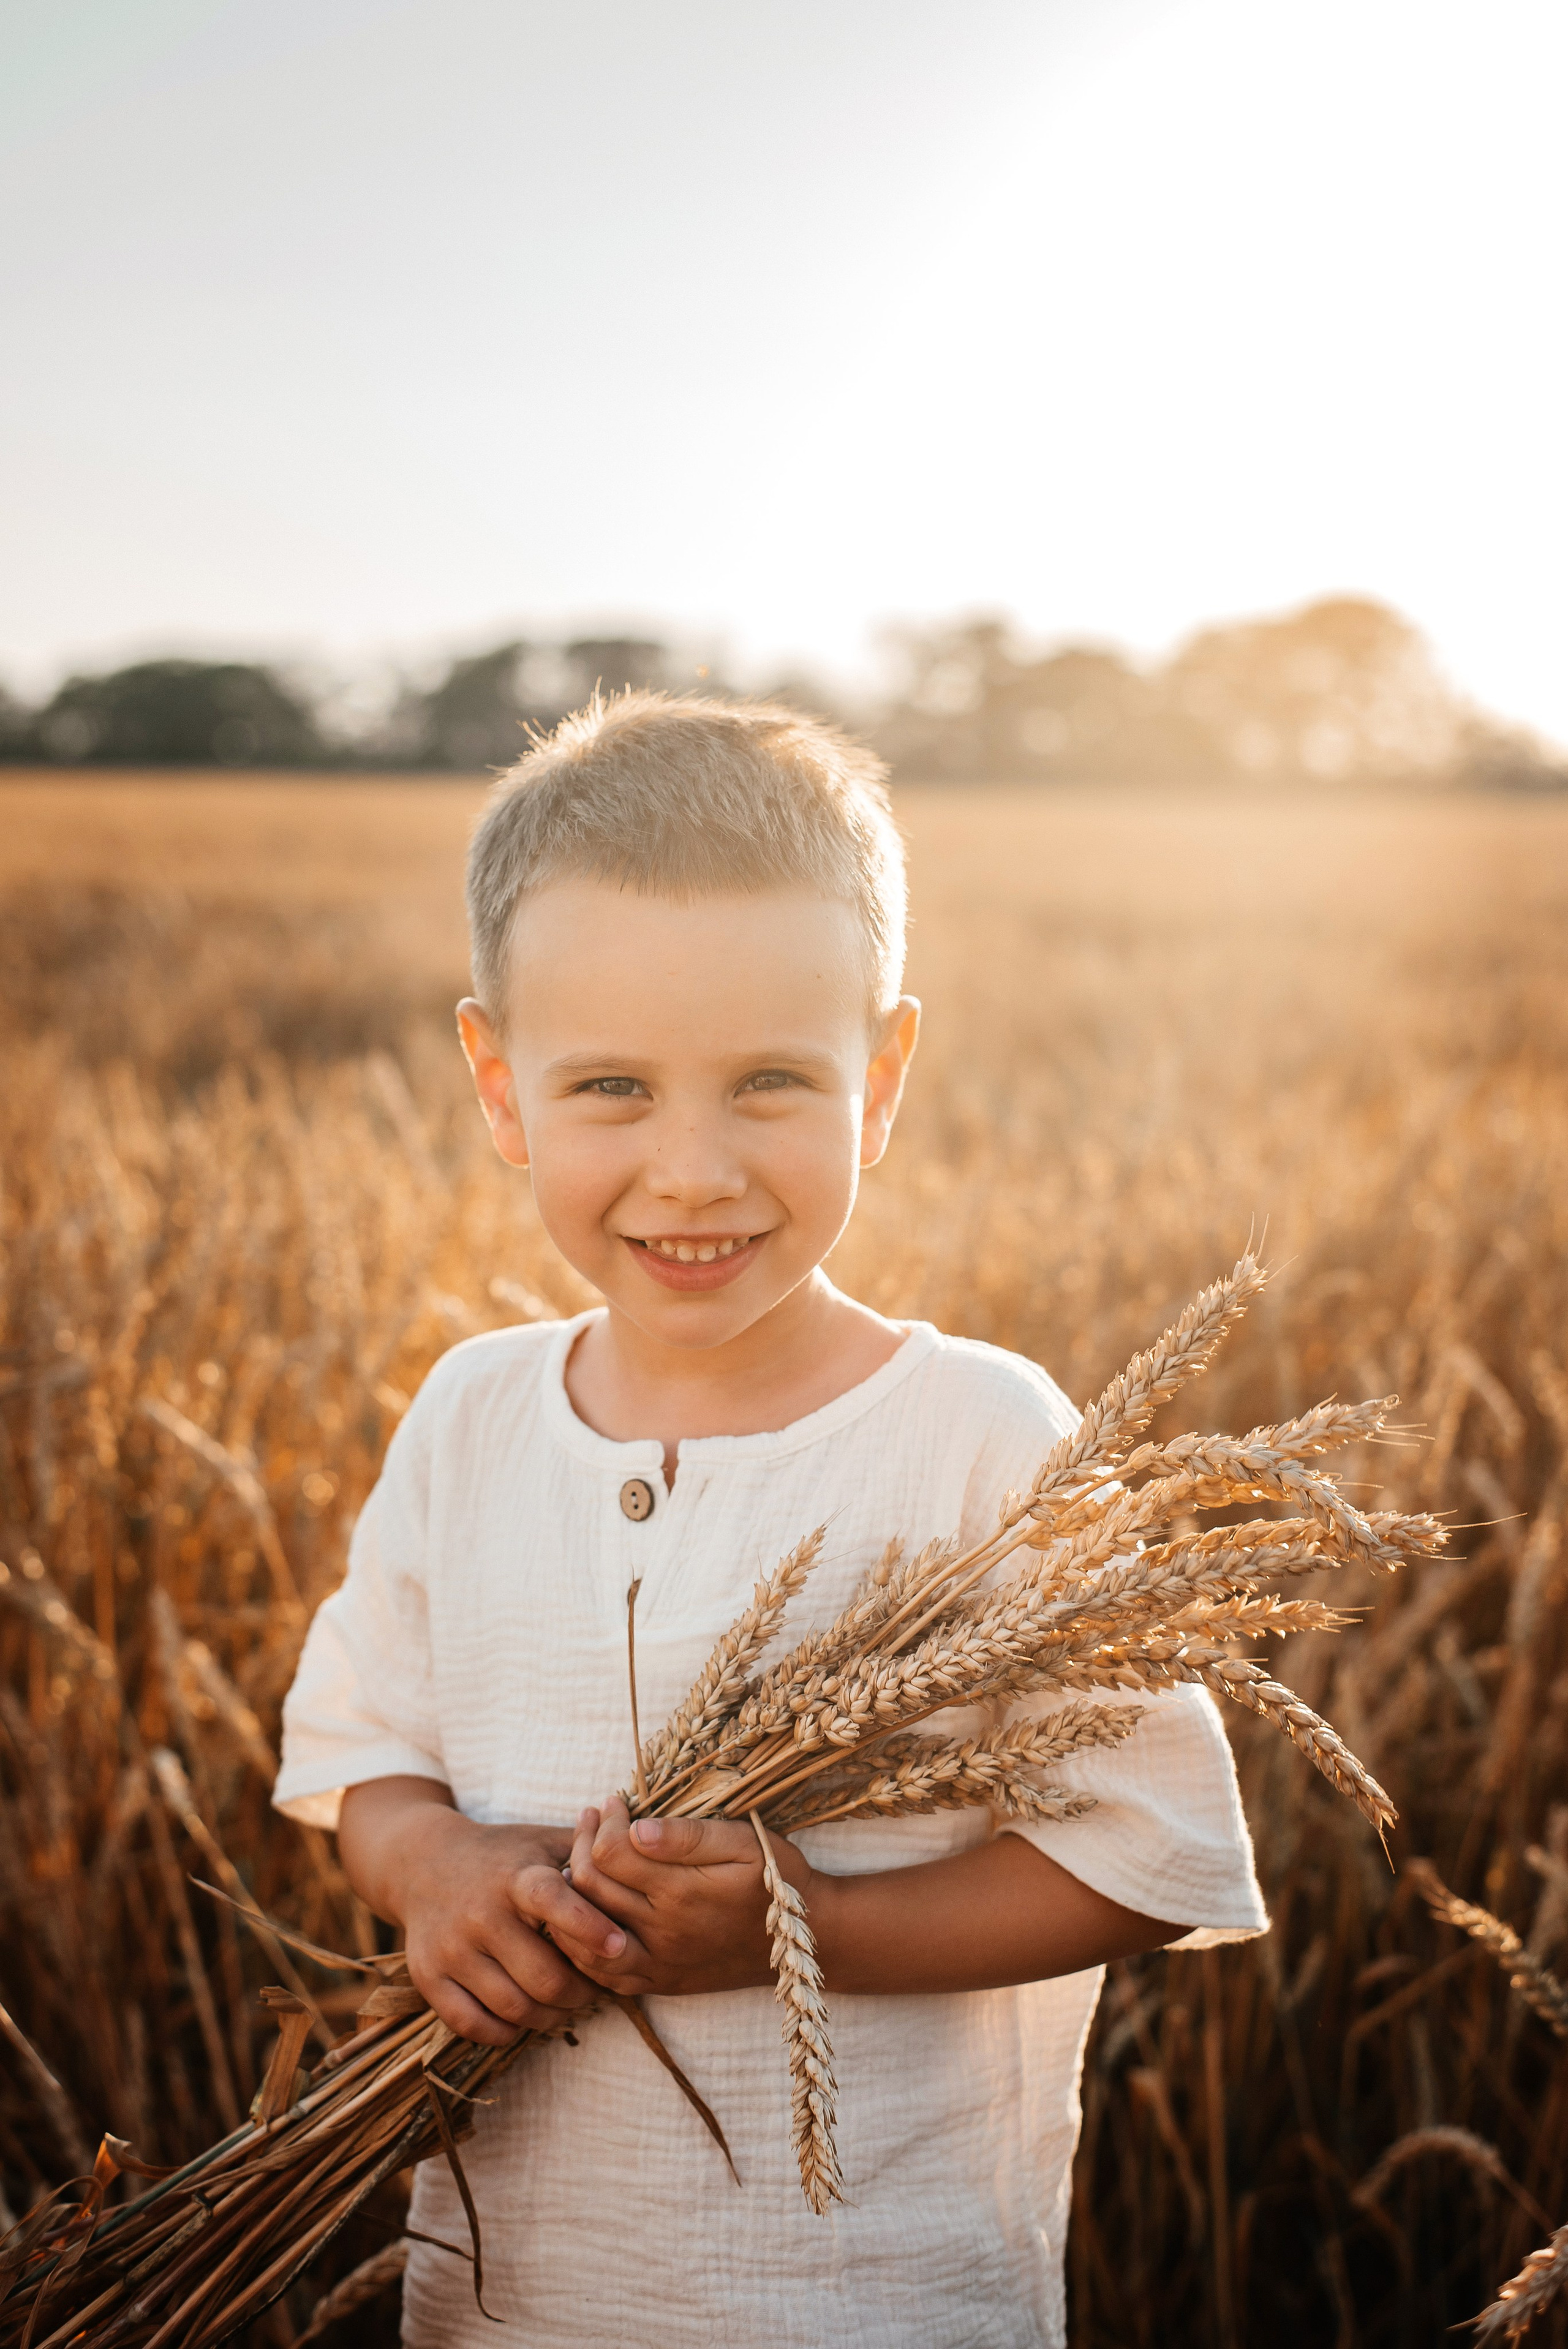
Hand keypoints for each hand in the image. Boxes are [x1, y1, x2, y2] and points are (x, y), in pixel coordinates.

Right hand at [336, 1777, 628, 2046]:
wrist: (422, 1863)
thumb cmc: (503, 1855)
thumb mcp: (542, 1841)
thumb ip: (591, 1854)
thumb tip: (645, 1859)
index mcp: (515, 1875)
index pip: (553, 1902)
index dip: (589, 1927)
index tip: (621, 1946)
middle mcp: (480, 1913)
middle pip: (544, 1978)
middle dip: (582, 1993)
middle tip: (599, 1991)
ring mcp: (451, 1949)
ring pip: (514, 2008)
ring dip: (550, 2017)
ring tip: (568, 2006)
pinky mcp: (428, 1977)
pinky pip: (473, 2025)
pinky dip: (505, 2032)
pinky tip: (523, 2018)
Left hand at [548, 1795, 814, 1996]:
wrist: (804, 1939)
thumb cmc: (776, 1879)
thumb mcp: (744, 1842)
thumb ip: (689, 1837)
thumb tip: (636, 1828)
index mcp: (680, 1893)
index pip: (609, 1854)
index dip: (603, 1822)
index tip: (613, 1801)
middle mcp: (661, 1934)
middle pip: (589, 1889)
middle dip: (581, 1844)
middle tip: (593, 1818)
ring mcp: (657, 1965)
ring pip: (583, 1933)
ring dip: (573, 1892)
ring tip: (583, 1857)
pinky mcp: (658, 1983)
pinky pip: (599, 1972)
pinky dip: (581, 1941)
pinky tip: (587, 1910)